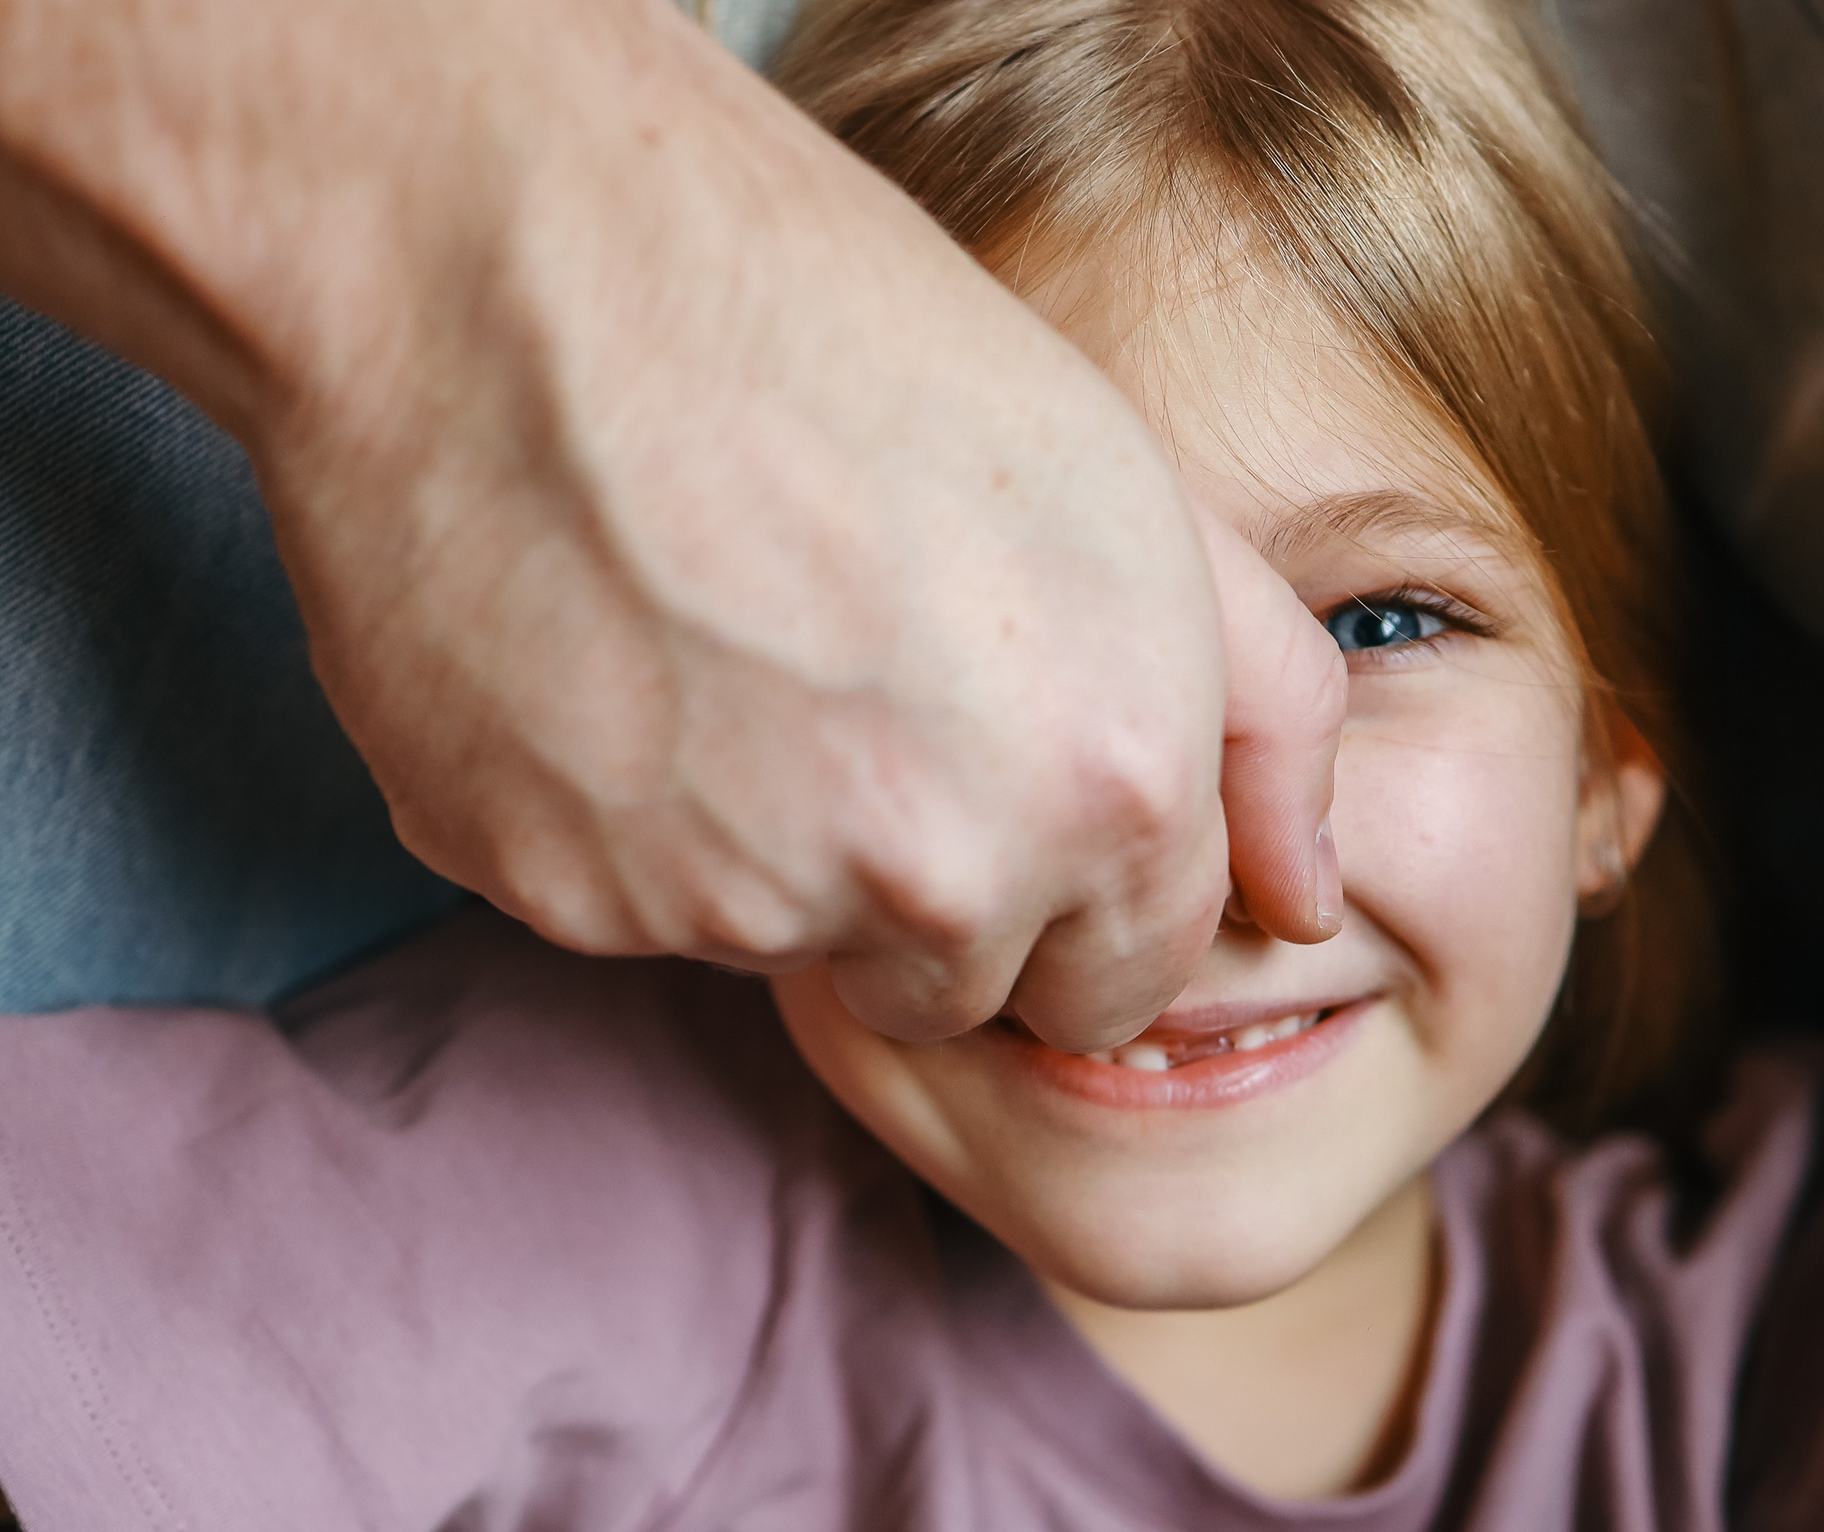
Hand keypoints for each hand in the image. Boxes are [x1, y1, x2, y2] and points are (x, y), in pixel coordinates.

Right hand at [0, 0, 1343, 1050]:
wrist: (513, 252)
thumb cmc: (842, 329)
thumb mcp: (1135, 490)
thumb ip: (1263, 719)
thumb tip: (1310, 902)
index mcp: (1111, 784)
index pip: (1130, 975)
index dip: (1075, 884)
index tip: (1001, 775)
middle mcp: (941, 878)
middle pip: (963, 988)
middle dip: (936, 890)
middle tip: (853, 688)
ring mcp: (739, 900)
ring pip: (790, 946)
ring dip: (773, 849)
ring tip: (717, 636)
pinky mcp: (563, 895)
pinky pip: (627, 908)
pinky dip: (622, 821)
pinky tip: (605, 652)